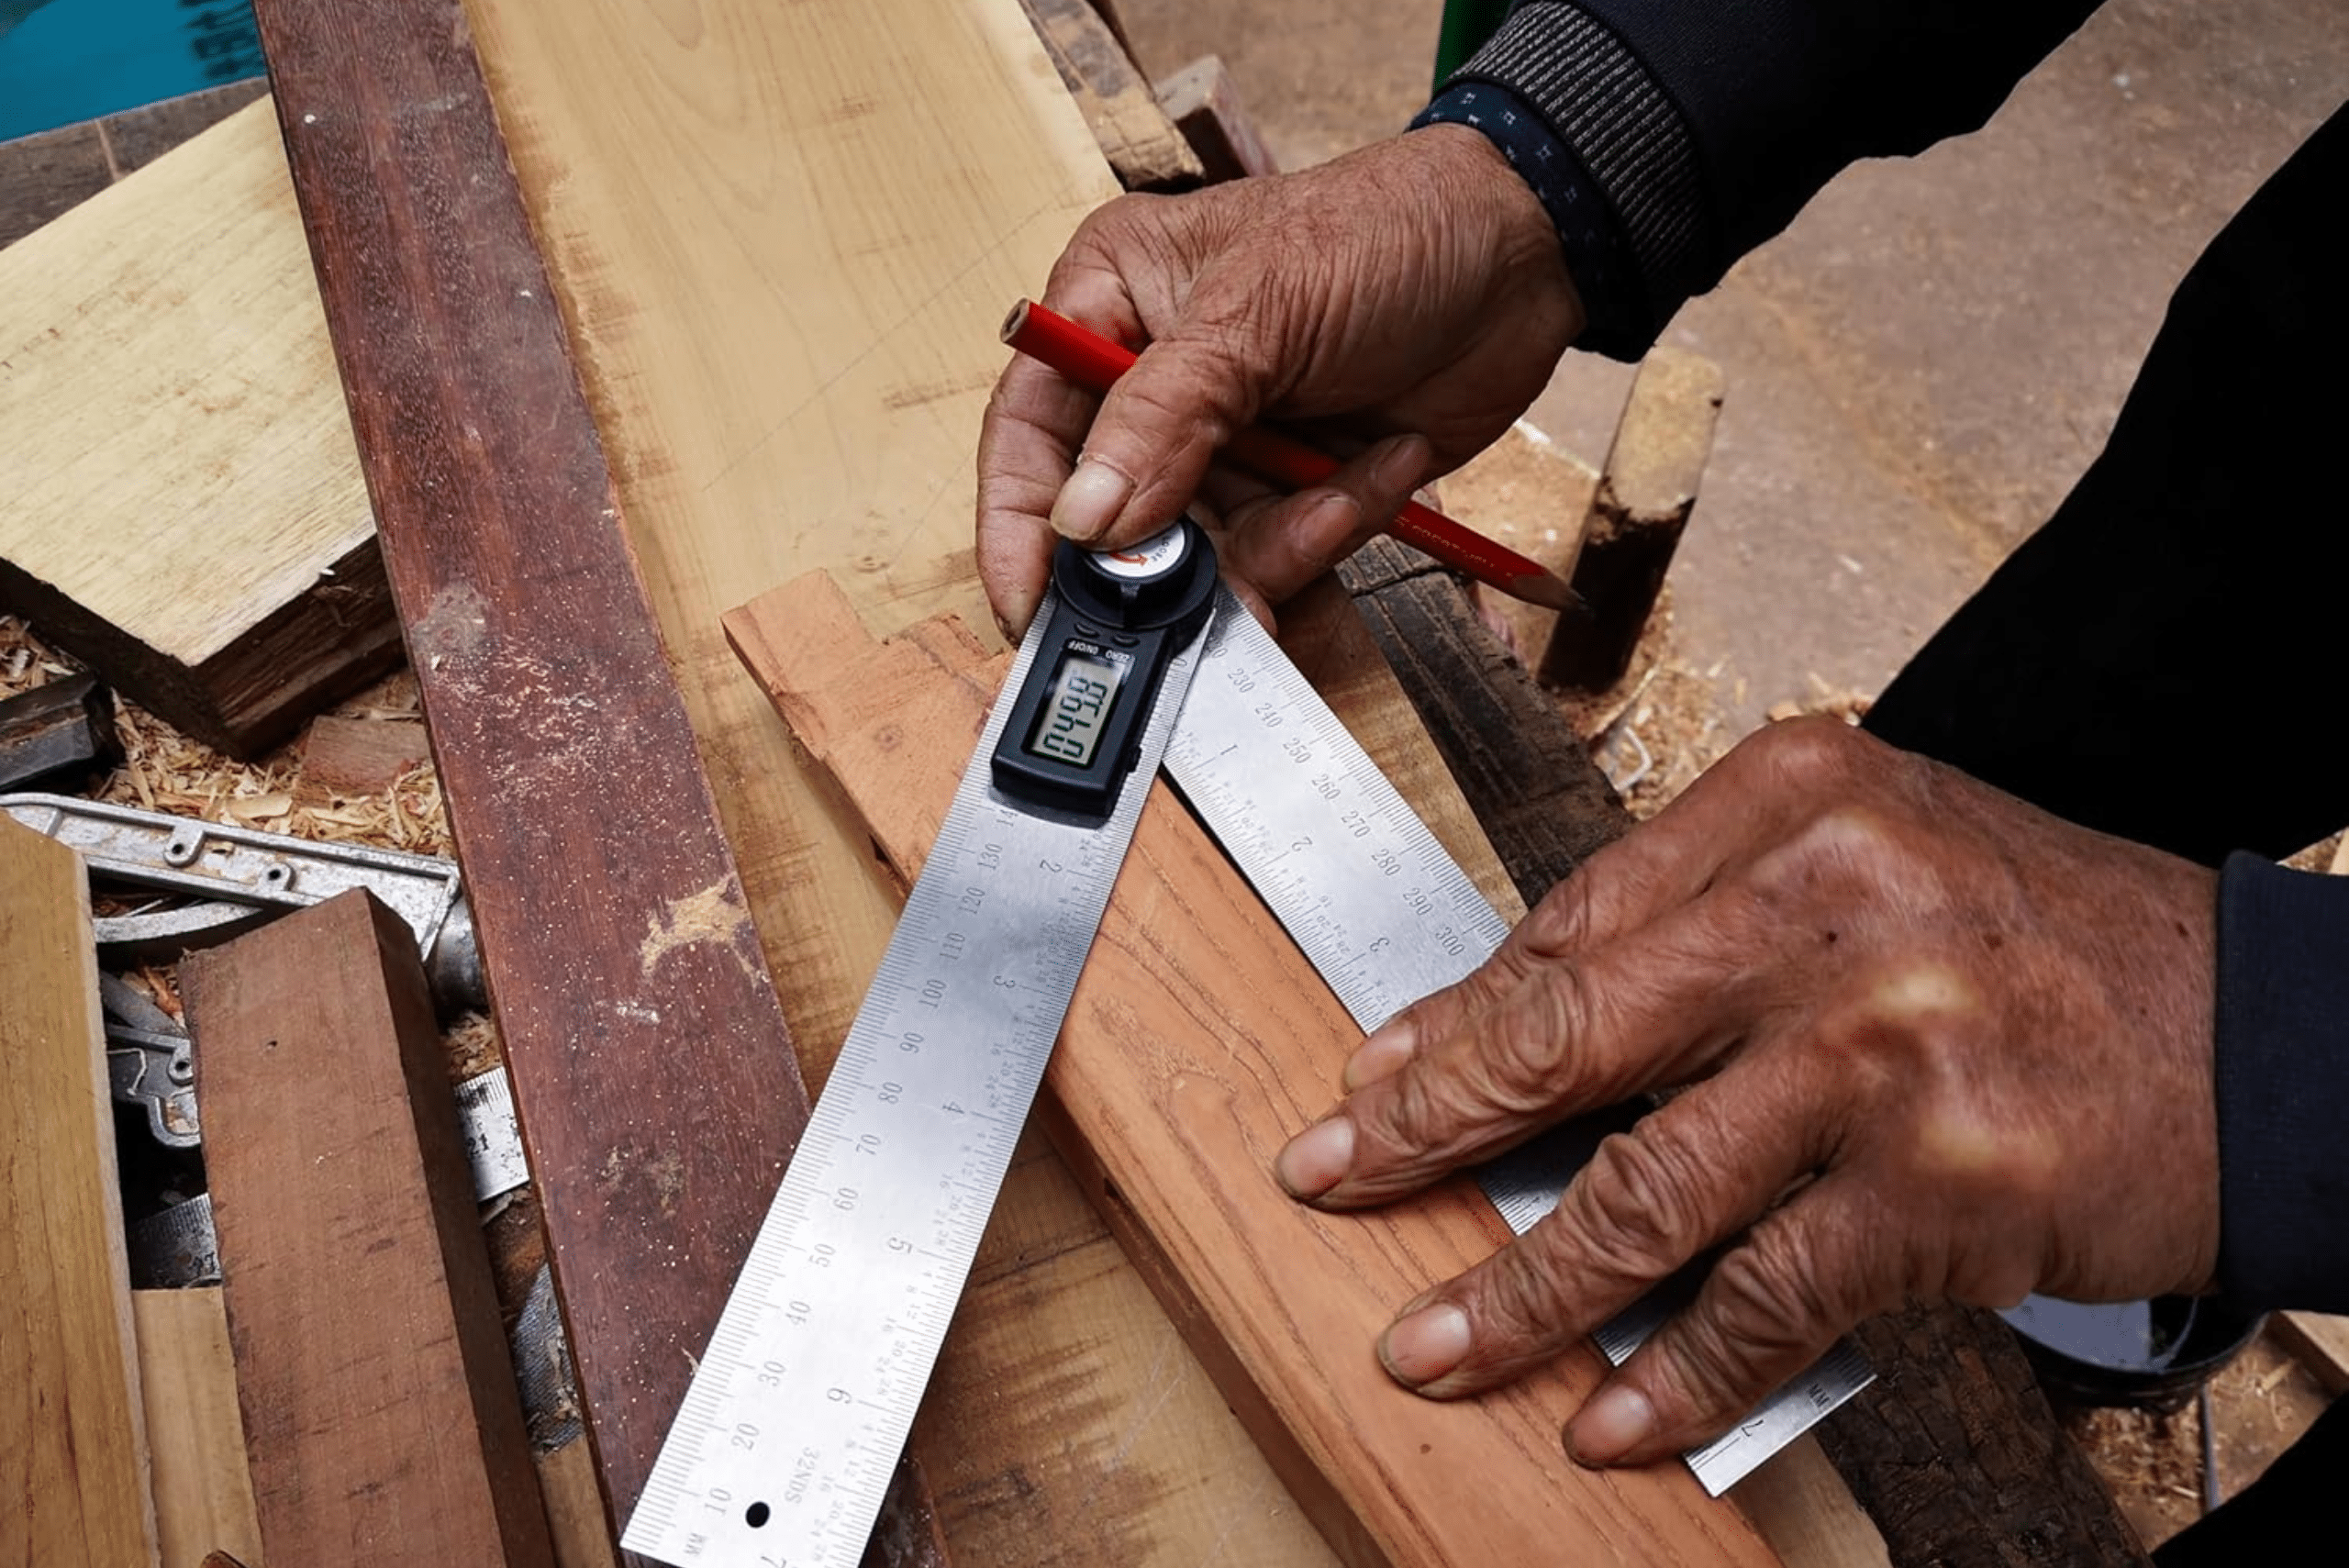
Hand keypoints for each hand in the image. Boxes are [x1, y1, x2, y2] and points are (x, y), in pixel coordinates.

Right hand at [977, 124, 1580, 635]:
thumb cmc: (1386, 233)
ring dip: (1271, 549)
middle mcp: (1152, 381)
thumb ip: (1163, 419)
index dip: (1023, 526)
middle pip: (1112, 518)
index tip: (1032, 607)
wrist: (1527, 258)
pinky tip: (1381, 467)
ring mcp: (1223, 442)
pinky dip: (1329, 532)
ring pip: (1201, 555)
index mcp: (1110, 303)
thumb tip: (1086, 524)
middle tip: (1204, 605)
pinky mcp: (1291, 487)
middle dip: (1165, 567)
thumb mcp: (1259, 312)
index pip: (1029, 432)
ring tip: (1333, 498)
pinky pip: (1279, 556)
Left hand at [1272, 717, 2220, 1466]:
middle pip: (1568, 1035)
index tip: (1370, 1078)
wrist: (2260, 1033)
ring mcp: (1878, 1052)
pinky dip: (1677, 1375)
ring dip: (1523, 1291)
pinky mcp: (1935, 1188)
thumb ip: (1698, 924)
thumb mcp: (1868, 865)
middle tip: (1332, 1182)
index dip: (1451, 1021)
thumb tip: (1508, 1024)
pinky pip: (1760, 1299)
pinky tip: (1612, 1418)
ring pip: (1643, 1190)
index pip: (1568, 924)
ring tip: (1437, 1347)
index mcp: (1790, 804)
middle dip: (1425, 1130)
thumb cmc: (2044, 943)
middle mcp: (1824, 912)